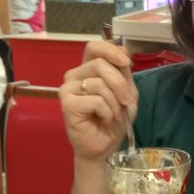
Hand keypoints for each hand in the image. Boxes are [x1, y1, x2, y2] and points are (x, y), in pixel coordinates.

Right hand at [59, 41, 137, 161]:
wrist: (105, 146)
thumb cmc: (114, 120)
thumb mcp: (127, 92)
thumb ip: (123, 72)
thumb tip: (122, 49)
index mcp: (89, 70)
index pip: (94, 47)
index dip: (111, 50)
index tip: (126, 62)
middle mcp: (75, 76)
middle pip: (100, 64)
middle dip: (120, 84)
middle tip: (125, 102)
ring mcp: (68, 89)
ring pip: (99, 83)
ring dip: (115, 103)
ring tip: (114, 115)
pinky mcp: (67, 104)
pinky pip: (95, 100)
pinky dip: (107, 112)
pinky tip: (104, 119)